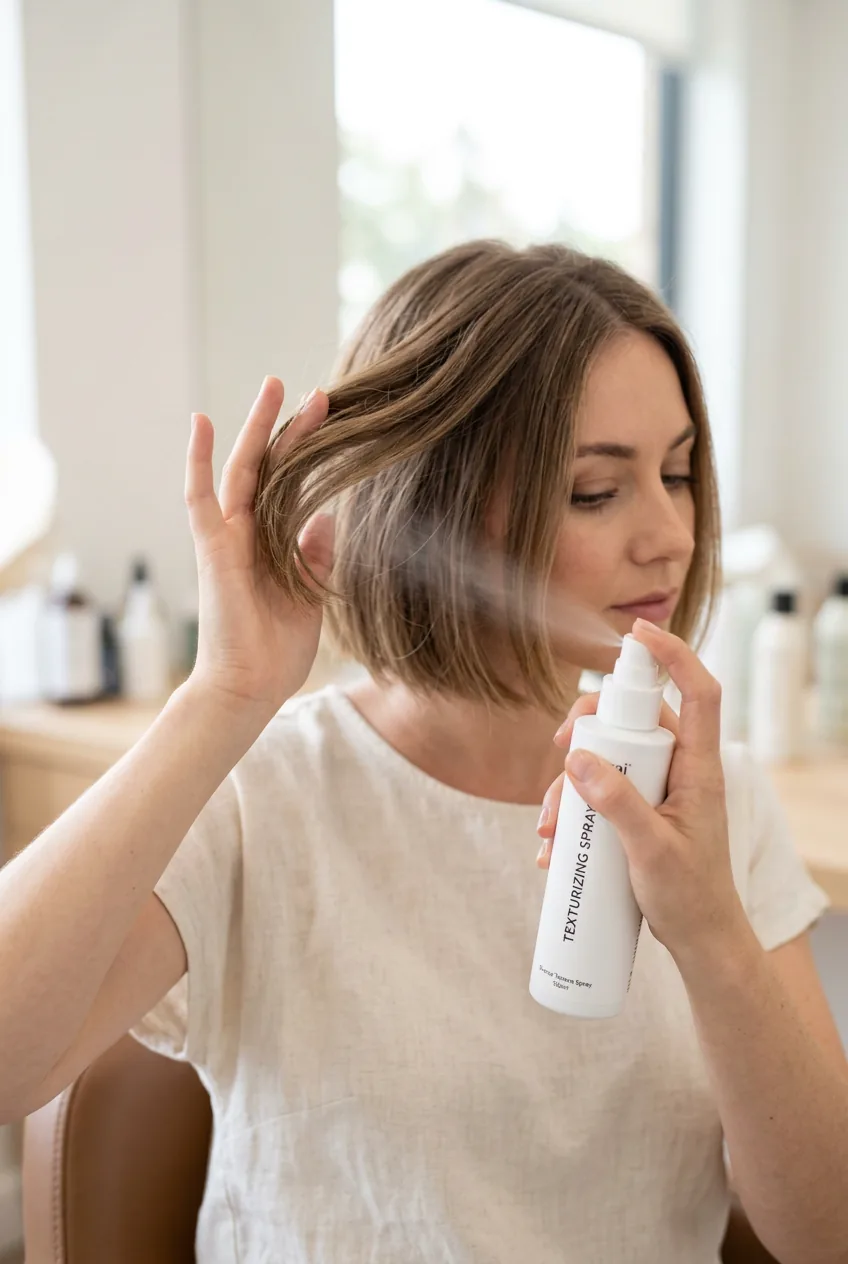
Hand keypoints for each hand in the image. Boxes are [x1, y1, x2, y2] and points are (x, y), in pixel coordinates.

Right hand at [185, 377, 333, 717]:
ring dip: (257, 428)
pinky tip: (201, 422)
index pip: (293, 484)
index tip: (335, 420)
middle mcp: (248, 532)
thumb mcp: (311, 590)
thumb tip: (328, 514)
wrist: (251, 687)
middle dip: (291, 428)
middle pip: (271, 468)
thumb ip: (315, 551)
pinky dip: (197, 459)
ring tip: (275, 387)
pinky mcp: (211, 548)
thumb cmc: (277, 649)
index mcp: (273, 542)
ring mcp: (227, 537)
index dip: (312, 452)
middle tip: (316, 392)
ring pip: (241, 469)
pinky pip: (200, 497)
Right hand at [536, 620, 746, 960]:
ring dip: (571, 784)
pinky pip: (603, 792)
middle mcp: (681, 771)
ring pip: (610, 759)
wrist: (700, 942)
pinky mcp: (641, 812)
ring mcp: (660, 791)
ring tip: (548, 826)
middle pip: (635, 721)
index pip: (698, 692)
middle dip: (588, 731)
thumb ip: (617, 802)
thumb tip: (578, 757)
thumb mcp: (651, 850)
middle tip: (557, 749)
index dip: (674, 655)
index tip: (636, 633)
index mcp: (699, 769)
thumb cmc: (690, 897)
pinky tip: (553, 846)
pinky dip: (575, 811)